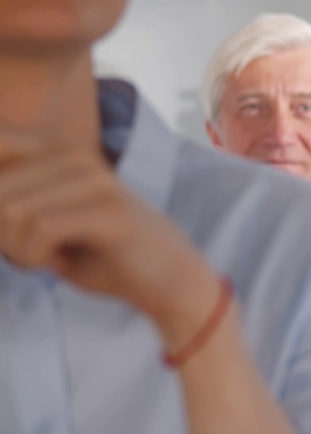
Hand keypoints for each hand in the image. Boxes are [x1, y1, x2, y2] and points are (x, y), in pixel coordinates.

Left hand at [0, 128, 222, 343]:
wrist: (170, 282)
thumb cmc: (103, 258)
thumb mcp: (45, 223)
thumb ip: (10, 205)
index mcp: (59, 152)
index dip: (1, 206)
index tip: (15, 232)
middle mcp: (76, 155)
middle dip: (2, 234)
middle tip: (31, 252)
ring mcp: (96, 180)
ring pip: (12, 209)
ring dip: (18, 249)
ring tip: (48, 257)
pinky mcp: (109, 210)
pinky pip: (40, 230)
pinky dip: (37, 257)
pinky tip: (60, 262)